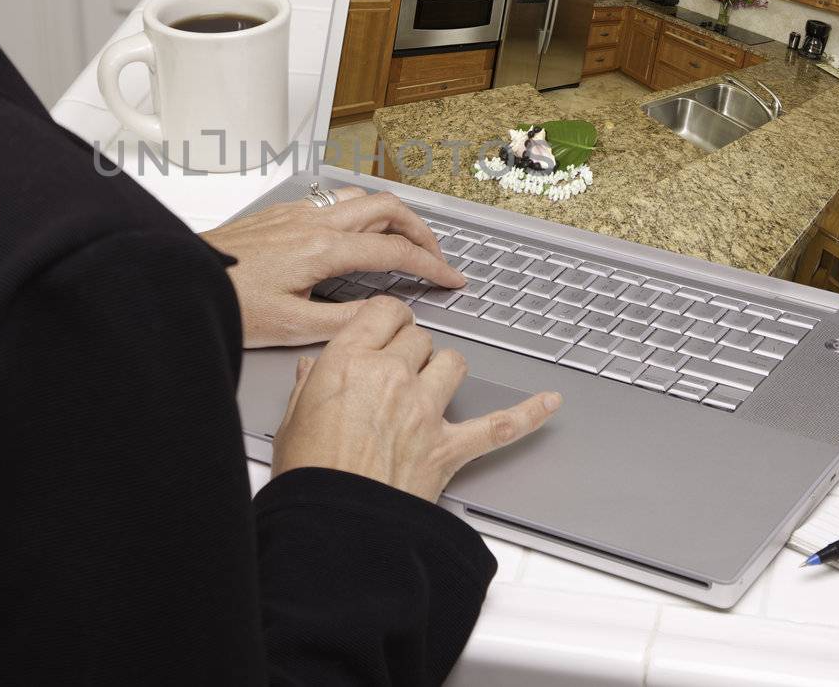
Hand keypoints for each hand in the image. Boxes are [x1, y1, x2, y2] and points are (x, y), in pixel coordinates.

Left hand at [201, 187, 466, 348]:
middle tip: (435, 256)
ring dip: (392, 215)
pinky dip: (362, 213)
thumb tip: (385, 315)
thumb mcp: (291, 326)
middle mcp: (314, 222)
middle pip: (387, 207)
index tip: (451, 278)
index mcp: (322, 249)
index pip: (395, 250)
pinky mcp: (282, 214)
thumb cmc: (228, 303)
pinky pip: (336, 202)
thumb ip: (346, 322)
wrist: (183, 280)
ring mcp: (297, 213)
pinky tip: (356, 235)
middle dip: (421, 229)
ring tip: (403, 241)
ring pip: (362, 197)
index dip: (431, 264)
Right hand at [270, 297, 561, 501]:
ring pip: (453, 363)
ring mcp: (425, 411)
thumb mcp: (291, 420)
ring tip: (432, 384)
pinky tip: (547, 403)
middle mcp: (392, 377)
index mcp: (349, 361)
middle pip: (419, 338)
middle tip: (397, 370)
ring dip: (445, 370)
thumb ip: (308, 387)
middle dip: (410, 350)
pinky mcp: (448, 448)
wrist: (333, 525)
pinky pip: (499, 425)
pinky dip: (528, 414)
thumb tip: (314, 372)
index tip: (385, 328)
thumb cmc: (309, 476)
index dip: (387, 320)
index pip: (385, 312)